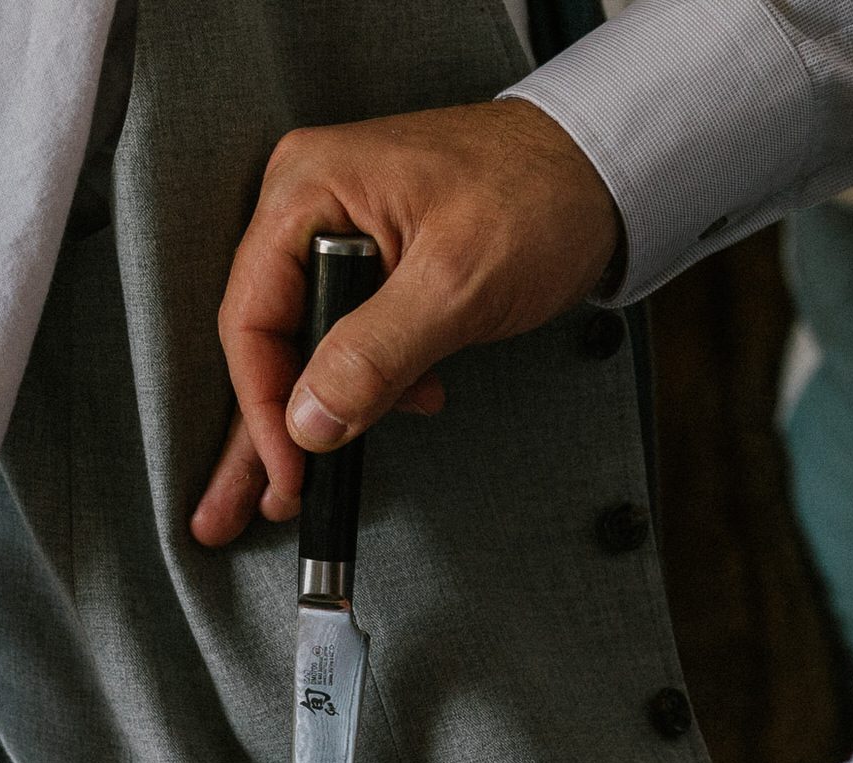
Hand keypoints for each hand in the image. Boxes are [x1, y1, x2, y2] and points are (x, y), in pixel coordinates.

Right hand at [189, 99, 622, 547]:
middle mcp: (310, 203)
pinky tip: (389, 410)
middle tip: (254, 501)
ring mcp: (339, 229)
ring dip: (318, 412)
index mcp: (308, 188)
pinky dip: (362, 382)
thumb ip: (376, 353)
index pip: (252, 318)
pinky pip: (343, 331)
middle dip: (265, 426)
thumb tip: (312, 419)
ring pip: (302, 342)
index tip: (292, 469)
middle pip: (264, 334)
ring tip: (310, 477)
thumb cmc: (540, 195)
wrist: (600, 172)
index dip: (266, 406)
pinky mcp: (373, 258)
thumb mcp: (456, 282)